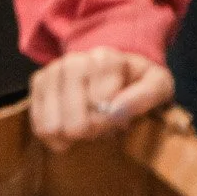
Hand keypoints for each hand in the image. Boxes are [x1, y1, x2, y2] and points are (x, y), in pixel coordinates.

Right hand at [28, 47, 173, 152]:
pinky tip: (69, 130)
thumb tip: (115, 111)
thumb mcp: (158, 85)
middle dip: (91, 130)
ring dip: (72, 135)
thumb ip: (145, 96)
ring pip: (52, 126)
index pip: (100, 108)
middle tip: (103, 125)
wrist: (117, 69)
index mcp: (106, 58)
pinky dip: (54, 136)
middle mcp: (75, 60)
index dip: (111, 121)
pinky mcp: (38, 83)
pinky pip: (38, 126)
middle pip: (75, 121)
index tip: (121, 119)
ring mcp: (53, 71)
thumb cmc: (138, 81)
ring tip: (87, 124)